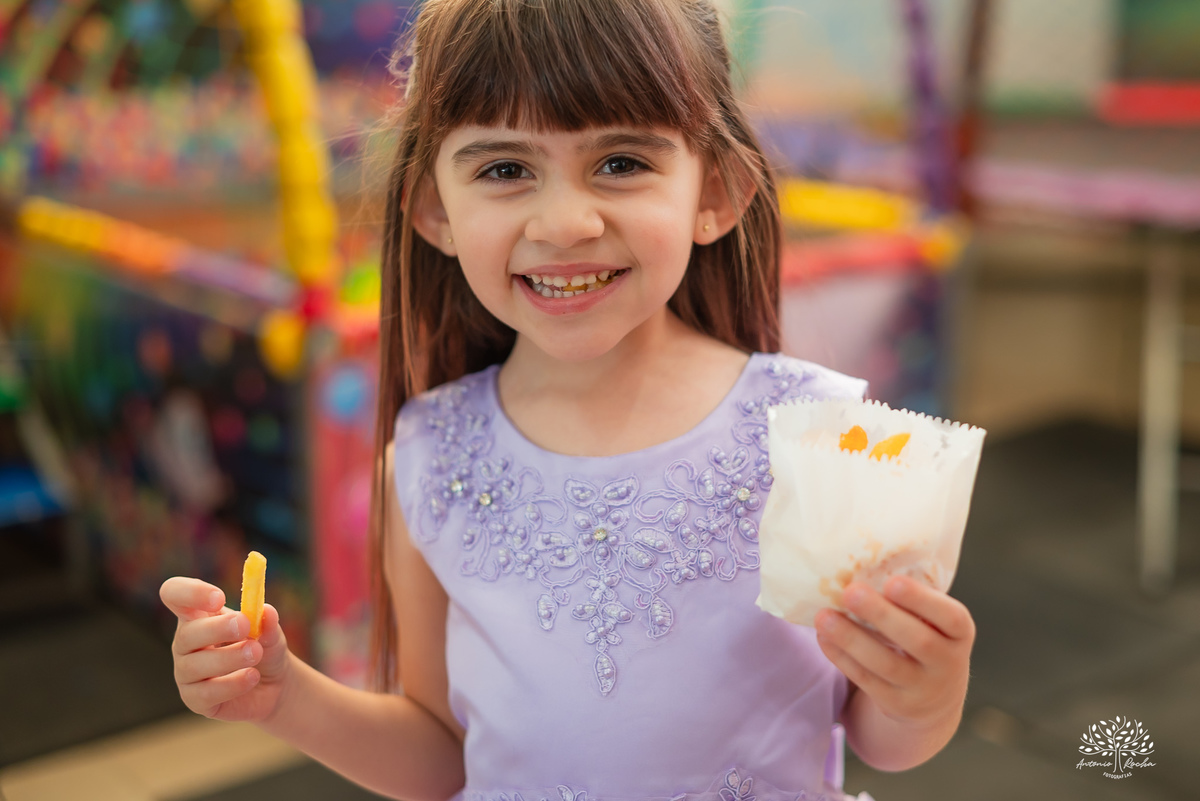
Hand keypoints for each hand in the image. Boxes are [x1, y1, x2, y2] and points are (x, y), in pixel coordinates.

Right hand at [160, 576, 291, 722]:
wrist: (273, 684)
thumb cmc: (264, 647)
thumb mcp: (270, 632)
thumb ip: (267, 622)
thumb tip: (266, 611)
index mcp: (198, 615)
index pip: (174, 594)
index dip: (190, 593)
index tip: (219, 598)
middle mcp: (186, 643)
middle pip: (186, 634)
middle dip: (216, 629)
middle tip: (245, 625)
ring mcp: (186, 673)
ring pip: (194, 666)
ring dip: (228, 657)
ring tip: (256, 652)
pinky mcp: (195, 699)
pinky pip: (206, 693)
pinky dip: (232, 684)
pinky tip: (252, 676)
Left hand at [814, 575, 973, 732]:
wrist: (935, 699)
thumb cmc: (926, 639)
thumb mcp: (933, 622)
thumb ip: (910, 602)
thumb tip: (860, 570)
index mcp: (960, 633)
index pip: (951, 617)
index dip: (923, 600)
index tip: (892, 582)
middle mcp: (948, 663)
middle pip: (918, 641)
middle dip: (881, 615)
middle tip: (850, 591)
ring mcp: (923, 688)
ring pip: (886, 664)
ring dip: (851, 638)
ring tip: (824, 616)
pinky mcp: (896, 704)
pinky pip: (866, 679)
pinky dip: (842, 657)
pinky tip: (824, 637)